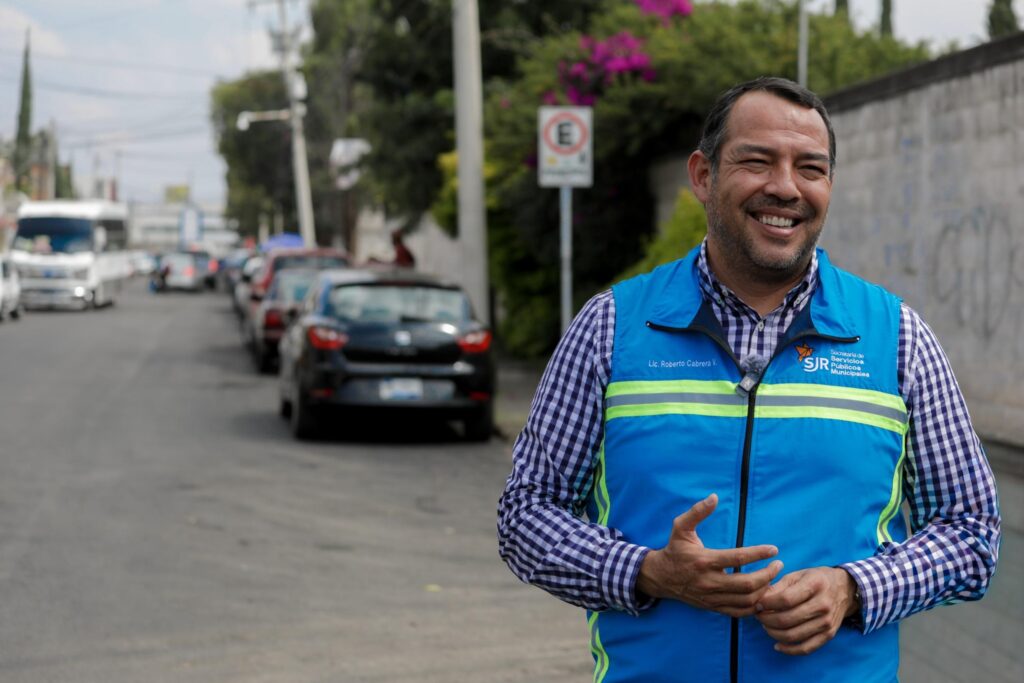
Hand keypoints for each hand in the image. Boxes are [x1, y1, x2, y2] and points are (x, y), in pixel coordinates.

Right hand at [636, 493, 782, 617]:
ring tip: (773, 578)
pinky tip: (762, 594)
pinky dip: (755, 606)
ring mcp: (712, 597)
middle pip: (747, 584)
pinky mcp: (713, 607)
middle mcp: (709, 581)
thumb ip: (697, 511)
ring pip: (746, 600)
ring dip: (764, 590)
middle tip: (778, 565)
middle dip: (768, 574)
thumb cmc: (674, 550)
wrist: (660, 577)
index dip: (759, 554)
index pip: (738, 558)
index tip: (774, 549)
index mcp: (704, 560)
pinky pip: (739, 612)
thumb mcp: (681, 527)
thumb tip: (714, 497)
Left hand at [754, 567, 859, 655]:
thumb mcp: (798, 575)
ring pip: (793, 635)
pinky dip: (789, 649)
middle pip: (787, 619)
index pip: (785, 599)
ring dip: (773, 633)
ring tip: (766, 626)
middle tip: (759, 616)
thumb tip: (760, 600)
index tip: (758, 604)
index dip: (767, 604)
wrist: (844, 589)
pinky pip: (806, 648)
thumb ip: (779, 586)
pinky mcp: (829, 635)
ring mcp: (827, 622)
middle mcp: (823, 605)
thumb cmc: (817, 579)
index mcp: (815, 585)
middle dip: (766, 619)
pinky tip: (777, 645)